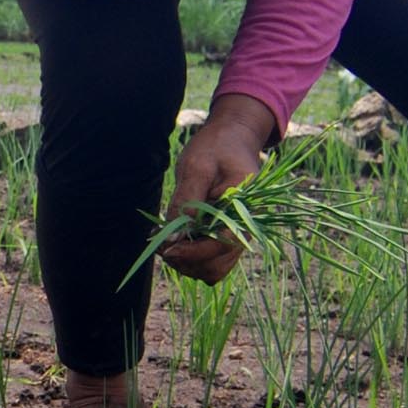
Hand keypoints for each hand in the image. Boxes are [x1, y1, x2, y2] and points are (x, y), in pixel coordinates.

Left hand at [157, 92, 277, 283]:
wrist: (232, 138)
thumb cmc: (215, 147)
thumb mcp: (197, 167)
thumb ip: (187, 202)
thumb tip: (173, 237)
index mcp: (245, 208)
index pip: (222, 244)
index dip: (193, 253)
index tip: (166, 249)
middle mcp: (246, 228)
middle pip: (217, 266)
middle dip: (187, 261)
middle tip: (161, 244)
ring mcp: (237, 235)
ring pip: (213, 269)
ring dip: (187, 264)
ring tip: (166, 243)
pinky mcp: (226, 237)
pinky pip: (210, 260)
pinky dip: (191, 258)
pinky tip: (175, 241)